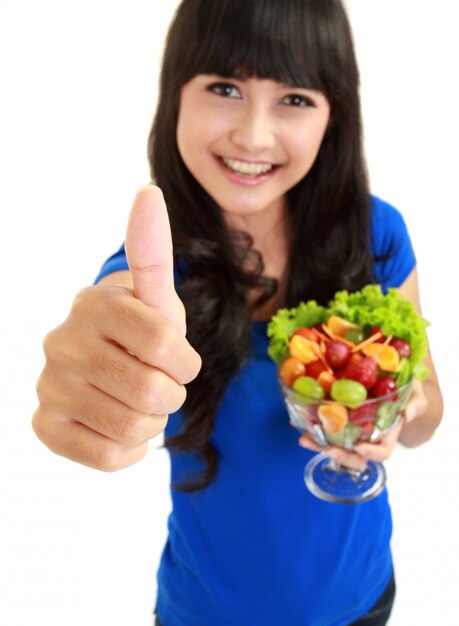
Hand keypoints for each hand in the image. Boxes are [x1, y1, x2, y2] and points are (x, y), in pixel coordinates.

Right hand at [32, 186, 200, 470]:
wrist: (110, 365)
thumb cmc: (141, 330)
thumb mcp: (156, 297)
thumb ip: (153, 252)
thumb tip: (148, 192)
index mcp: (93, 304)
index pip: (163, 342)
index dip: (185, 361)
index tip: (179, 358)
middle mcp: (61, 342)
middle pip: (150, 389)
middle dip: (172, 393)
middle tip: (160, 383)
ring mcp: (48, 386)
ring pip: (132, 427)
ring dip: (153, 420)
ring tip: (139, 401)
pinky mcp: (44, 426)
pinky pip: (109, 457)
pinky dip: (131, 448)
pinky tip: (120, 424)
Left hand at [298, 383, 426, 470]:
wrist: (391, 376)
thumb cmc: (405, 388)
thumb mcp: (415, 392)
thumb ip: (416, 402)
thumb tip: (409, 412)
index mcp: (387, 433)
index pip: (381, 452)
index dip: (371, 453)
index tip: (359, 447)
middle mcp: (367, 436)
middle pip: (353, 456)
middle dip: (339, 455)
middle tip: (326, 448)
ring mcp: (349, 429)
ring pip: (334, 444)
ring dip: (318, 444)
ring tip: (304, 438)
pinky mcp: (335, 418)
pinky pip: (322, 427)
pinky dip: (308, 425)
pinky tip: (296, 420)